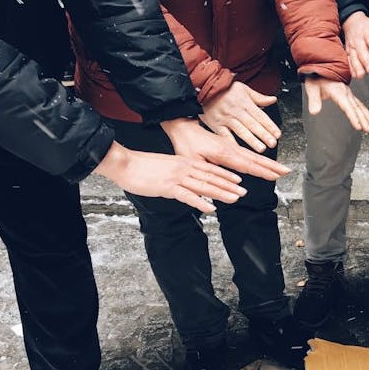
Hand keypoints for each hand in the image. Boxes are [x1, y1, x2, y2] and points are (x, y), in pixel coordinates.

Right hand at [94, 141, 246, 213]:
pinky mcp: (168, 187)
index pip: (209, 168)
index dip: (226, 175)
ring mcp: (177, 177)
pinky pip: (187, 196)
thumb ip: (178, 171)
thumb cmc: (142, 165)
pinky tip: (210, 208)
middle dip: (229, 185)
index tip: (238, 180)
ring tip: (234, 199)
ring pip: (204, 186)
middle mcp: (184, 168)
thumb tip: (186, 181)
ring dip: (221, 193)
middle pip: (211, 177)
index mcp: (184, 162)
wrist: (124, 163)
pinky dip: (200, 202)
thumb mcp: (166, 165)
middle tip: (244, 192)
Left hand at [159, 118, 289, 180]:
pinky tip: (264, 164)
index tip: (275, 176)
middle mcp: (231, 149)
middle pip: (256, 160)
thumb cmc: (185, 144)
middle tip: (287, 172)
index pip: (247, 165)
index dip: (262, 171)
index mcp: (224, 153)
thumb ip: (208, 174)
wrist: (182, 127)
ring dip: (269, 163)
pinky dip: (259, 160)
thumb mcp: (193, 161)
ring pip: (254, 157)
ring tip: (281, 169)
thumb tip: (221, 189)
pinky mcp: (230, 147)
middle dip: (272, 166)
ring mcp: (232, 147)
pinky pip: (248, 154)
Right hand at [199, 81, 280, 152]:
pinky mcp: (215, 125)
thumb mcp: (243, 89)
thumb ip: (259, 97)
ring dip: (252, 141)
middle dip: (264, 135)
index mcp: (244, 103)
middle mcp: (236, 111)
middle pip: (252, 124)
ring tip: (261, 149)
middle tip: (272, 143)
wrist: (202, 87)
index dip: (270, 126)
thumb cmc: (225, 89)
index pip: (260, 116)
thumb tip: (273, 100)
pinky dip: (232, 143)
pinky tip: (239, 151)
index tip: (277, 134)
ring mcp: (225, 118)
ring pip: (241, 131)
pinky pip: (225, 135)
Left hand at [303, 76, 368, 132]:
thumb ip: (314, 100)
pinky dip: (364, 112)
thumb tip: (314, 112)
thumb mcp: (311, 87)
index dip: (353, 117)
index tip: (359, 127)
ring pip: (360, 106)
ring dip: (367, 117)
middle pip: (357, 108)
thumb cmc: (315, 77)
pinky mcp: (348, 94)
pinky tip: (368, 119)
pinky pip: (358, 104)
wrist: (321, 65)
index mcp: (338, 91)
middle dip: (364, 119)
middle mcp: (346, 92)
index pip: (347, 107)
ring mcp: (348, 93)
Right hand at [342, 11, 368, 78]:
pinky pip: (349, 61)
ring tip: (361, 75)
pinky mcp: (348, 53)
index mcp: (368, 33)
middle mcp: (359, 40)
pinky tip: (355, 75)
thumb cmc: (368, 27)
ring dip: (357, 67)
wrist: (352, 22)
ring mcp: (352, 47)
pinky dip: (351, 68)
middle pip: (362, 51)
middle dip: (366, 61)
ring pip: (354, 58)